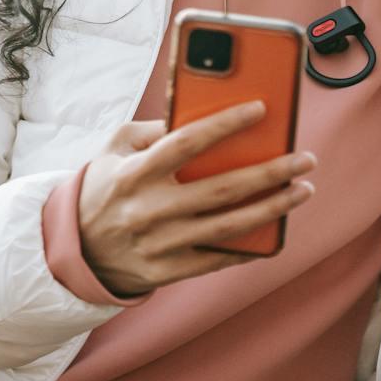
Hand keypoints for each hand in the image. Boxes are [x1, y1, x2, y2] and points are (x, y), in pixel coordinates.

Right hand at [76, 100, 317, 296]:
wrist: (75, 249)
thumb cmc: (103, 187)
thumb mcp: (114, 149)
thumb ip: (152, 129)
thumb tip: (200, 115)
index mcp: (134, 173)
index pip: (186, 142)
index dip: (225, 124)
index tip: (260, 109)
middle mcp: (149, 209)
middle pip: (221, 189)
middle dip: (271, 172)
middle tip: (305, 159)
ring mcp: (160, 244)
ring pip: (229, 226)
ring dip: (273, 209)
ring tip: (303, 190)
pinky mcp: (168, 271)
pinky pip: (218, 258)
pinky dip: (249, 246)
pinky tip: (275, 230)